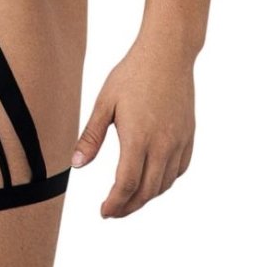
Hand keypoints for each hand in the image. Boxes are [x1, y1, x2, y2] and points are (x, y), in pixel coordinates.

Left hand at [70, 36, 194, 216]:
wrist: (168, 54)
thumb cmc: (132, 74)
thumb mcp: (105, 103)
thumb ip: (91, 137)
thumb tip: (77, 164)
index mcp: (138, 138)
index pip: (126, 185)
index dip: (115, 204)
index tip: (104, 212)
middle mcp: (162, 145)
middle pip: (146, 191)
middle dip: (128, 207)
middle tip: (113, 211)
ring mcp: (179, 142)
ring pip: (164, 184)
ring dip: (146, 197)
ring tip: (129, 199)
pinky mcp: (189, 136)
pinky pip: (179, 170)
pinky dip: (165, 182)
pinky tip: (153, 181)